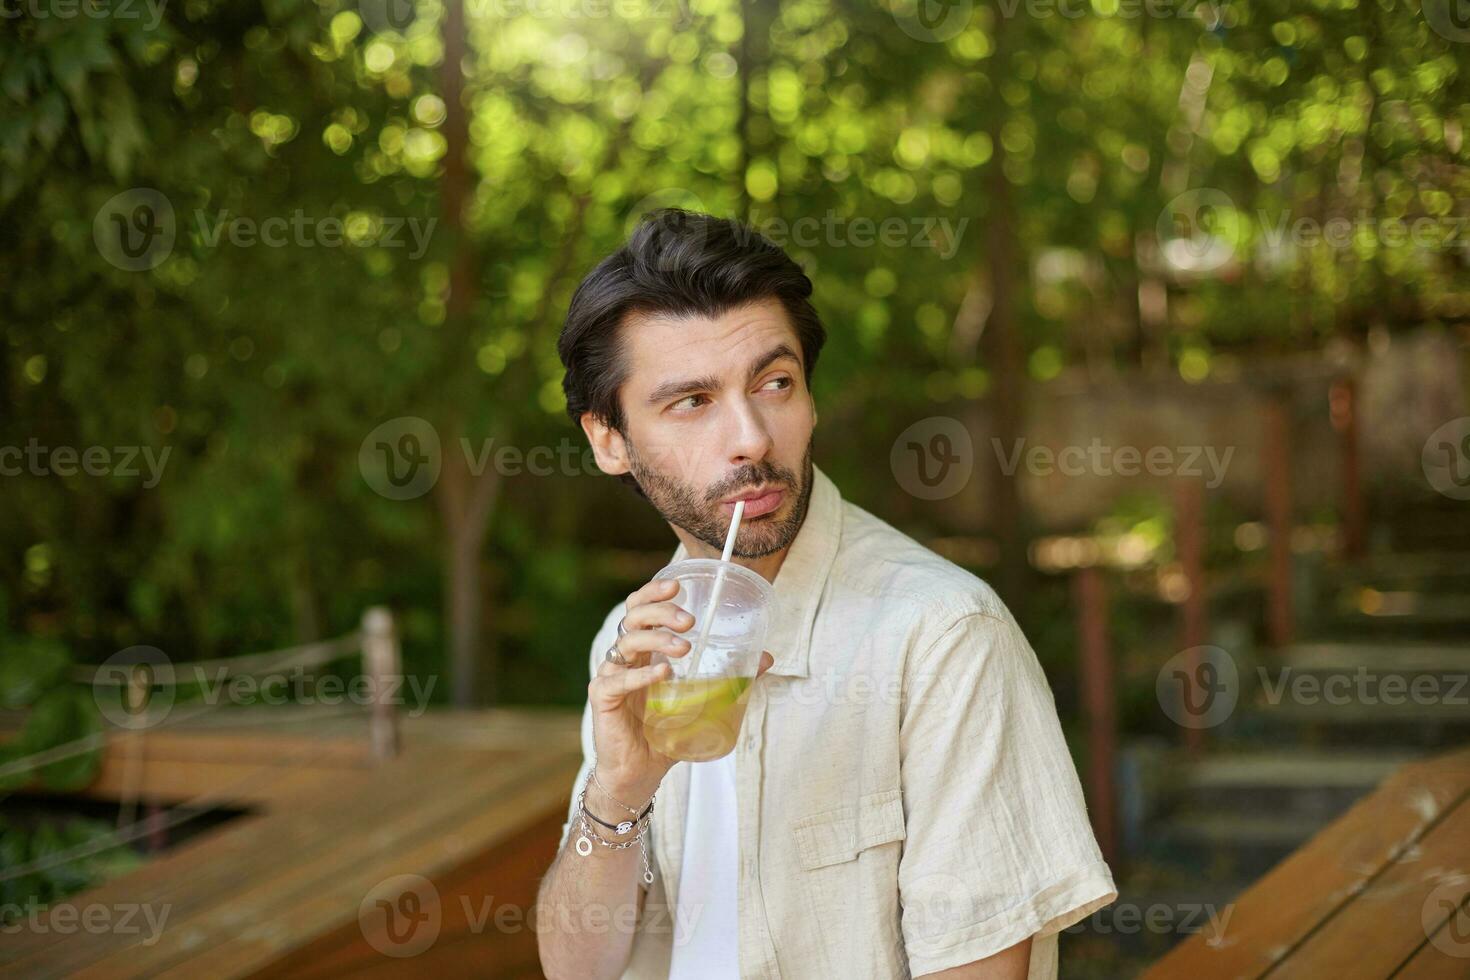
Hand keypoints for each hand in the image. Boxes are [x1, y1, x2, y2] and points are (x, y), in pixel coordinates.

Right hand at [588, 578, 773, 813]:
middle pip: (633, 617)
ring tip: (684, 648)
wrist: (639, 775)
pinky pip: (617, 680)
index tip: (678, 585)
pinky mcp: (602, 699)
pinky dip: (640, 674)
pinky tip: (662, 672)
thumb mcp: (703, 702)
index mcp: (644, 651)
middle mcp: (624, 658)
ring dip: (657, 639)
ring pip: (626, 643)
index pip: (641, 609)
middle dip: (661, 612)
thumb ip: (730, 678)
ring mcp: (611, 676)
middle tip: (689, 620)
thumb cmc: (665, 734)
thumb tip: (766, 658)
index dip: (654, 592)